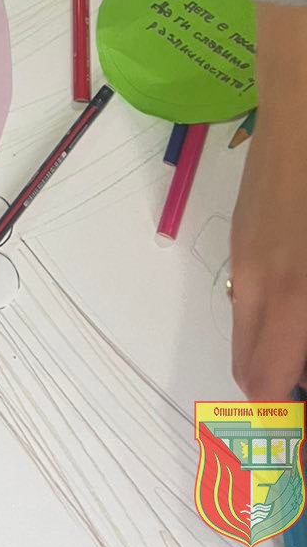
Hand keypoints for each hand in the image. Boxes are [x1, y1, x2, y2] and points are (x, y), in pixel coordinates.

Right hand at [230, 4, 306, 398]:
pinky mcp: (246, 233)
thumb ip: (304, 316)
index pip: (267, 387)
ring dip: (275, 361)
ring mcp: (247, 255)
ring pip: (248, 334)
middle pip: (249, 370)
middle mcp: (260, 283)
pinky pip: (250, 298)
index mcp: (293, 296)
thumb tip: (294, 366)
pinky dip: (271, 323)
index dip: (283, 425)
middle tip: (301, 405)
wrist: (304, 99)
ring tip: (301, 360)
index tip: (297, 447)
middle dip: (277, 400)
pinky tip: (301, 307)